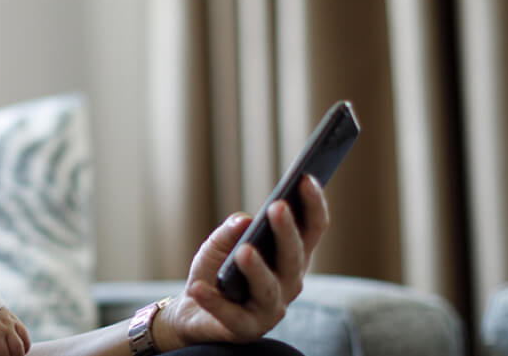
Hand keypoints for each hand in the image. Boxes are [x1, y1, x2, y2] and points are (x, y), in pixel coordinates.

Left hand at [155, 175, 329, 349]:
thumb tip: (246, 219)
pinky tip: (199, 287)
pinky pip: (230, 314)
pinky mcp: (246, 329)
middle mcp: (289, 283)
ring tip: (244, 251)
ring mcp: (270, 309)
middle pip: (294, 257)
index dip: (313, 204)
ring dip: (257, 269)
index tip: (306, 178)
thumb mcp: (219, 244)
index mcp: (291, 257)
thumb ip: (231, 231)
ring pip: (269, 288)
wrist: (194, 310)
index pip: (312, 229)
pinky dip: (214, 301)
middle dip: (286, 231)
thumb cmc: (217, 271)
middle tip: (278, 207)